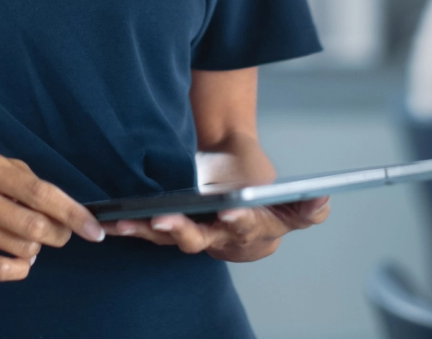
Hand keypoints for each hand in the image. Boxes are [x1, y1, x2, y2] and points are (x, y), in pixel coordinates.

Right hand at [0, 149, 103, 282]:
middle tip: (60, 232)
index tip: (93, 229)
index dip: (71, 212)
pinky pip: (2, 270)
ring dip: (37, 247)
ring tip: (27, 236)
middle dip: (58, 233)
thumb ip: (28, 182)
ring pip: (22, 247)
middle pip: (34, 225)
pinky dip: (21, 267)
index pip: (39, 192)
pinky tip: (20, 257)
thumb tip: (65, 211)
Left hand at [109, 196, 328, 262]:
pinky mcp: (168, 225)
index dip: (238, 221)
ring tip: (125, 220)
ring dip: (145, 230)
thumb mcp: (290, 202)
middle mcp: (215, 239)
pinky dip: (127, 226)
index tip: (230, 212)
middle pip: (197, 239)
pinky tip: (108, 219)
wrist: (239, 192)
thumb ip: (306, 208)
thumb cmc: (261, 193)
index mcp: (248, 232)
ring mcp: (189, 234)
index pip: (244, 227)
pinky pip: (146, 229)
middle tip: (167, 219)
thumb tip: (322, 201)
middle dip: (182, 231)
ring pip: (166, 237)